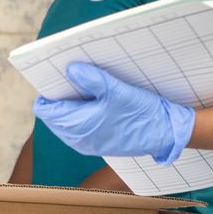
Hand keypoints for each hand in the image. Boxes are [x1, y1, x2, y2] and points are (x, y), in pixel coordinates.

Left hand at [32, 62, 194, 164]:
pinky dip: (80, 113)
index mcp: (78, 126)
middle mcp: (78, 139)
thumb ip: (92, 80)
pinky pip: (78, 127)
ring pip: (65, 121)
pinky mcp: (98, 143)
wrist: (166, 133)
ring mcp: (87, 144)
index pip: (46, 109)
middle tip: (70, 75)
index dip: (48, 91)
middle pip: (53, 115)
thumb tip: (70, 69)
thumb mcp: (117, 91)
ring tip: (82, 85)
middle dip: (59, 96)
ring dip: (70, 104)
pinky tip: (93, 99)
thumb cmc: (142, 113)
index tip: (54, 74)